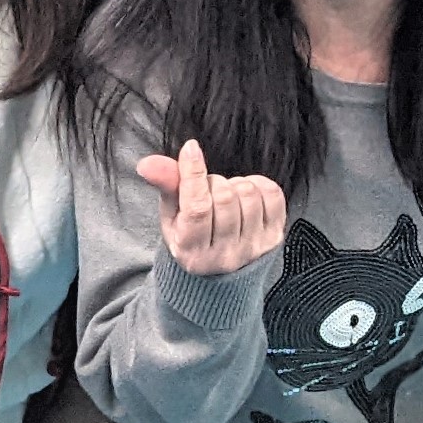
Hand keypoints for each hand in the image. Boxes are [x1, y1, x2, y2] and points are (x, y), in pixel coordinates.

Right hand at [137, 137, 285, 277]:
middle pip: (224, 198)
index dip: (193, 174)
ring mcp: (253, 248)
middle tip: (207, 190)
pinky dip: (258, 184)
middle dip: (213, 182)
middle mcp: (225, 256)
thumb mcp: (172, 216)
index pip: (197, 208)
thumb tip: (147, 163)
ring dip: (235, 184)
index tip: (191, 149)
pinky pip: (272, 195)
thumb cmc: (191, 237)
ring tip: (225, 196)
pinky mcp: (275, 238)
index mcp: (192, 253)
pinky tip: (245, 194)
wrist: (222, 272)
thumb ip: (165, 187)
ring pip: (248, 194)